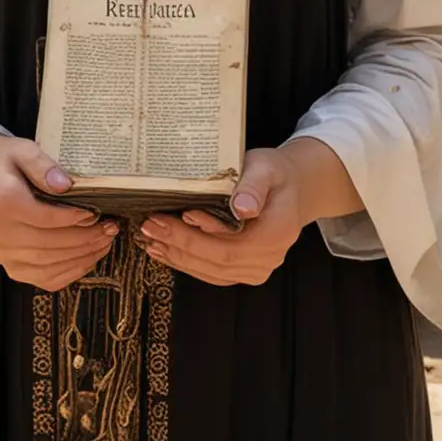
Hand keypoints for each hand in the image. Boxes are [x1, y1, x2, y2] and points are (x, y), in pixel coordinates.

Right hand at [0, 132, 118, 292]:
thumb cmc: (4, 163)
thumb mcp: (22, 150)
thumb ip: (43, 165)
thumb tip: (67, 185)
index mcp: (2, 203)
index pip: (45, 218)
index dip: (75, 219)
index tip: (97, 213)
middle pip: (49, 245)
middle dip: (85, 240)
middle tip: (110, 229)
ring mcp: (2, 255)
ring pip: (48, 265)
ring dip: (82, 257)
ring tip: (105, 241)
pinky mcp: (9, 267)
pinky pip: (44, 279)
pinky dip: (70, 272)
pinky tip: (88, 257)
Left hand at [137, 147, 306, 286]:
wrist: (292, 188)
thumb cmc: (276, 175)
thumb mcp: (265, 168)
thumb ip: (253, 187)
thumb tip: (241, 209)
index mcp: (277, 233)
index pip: (232, 245)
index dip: (200, 236)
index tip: (177, 215)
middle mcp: (269, 258)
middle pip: (218, 261)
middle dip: (180, 245)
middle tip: (150, 226)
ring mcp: (258, 268)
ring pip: (212, 271)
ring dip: (179, 257)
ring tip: (151, 239)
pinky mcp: (246, 270)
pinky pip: (214, 273)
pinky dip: (188, 263)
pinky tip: (166, 251)